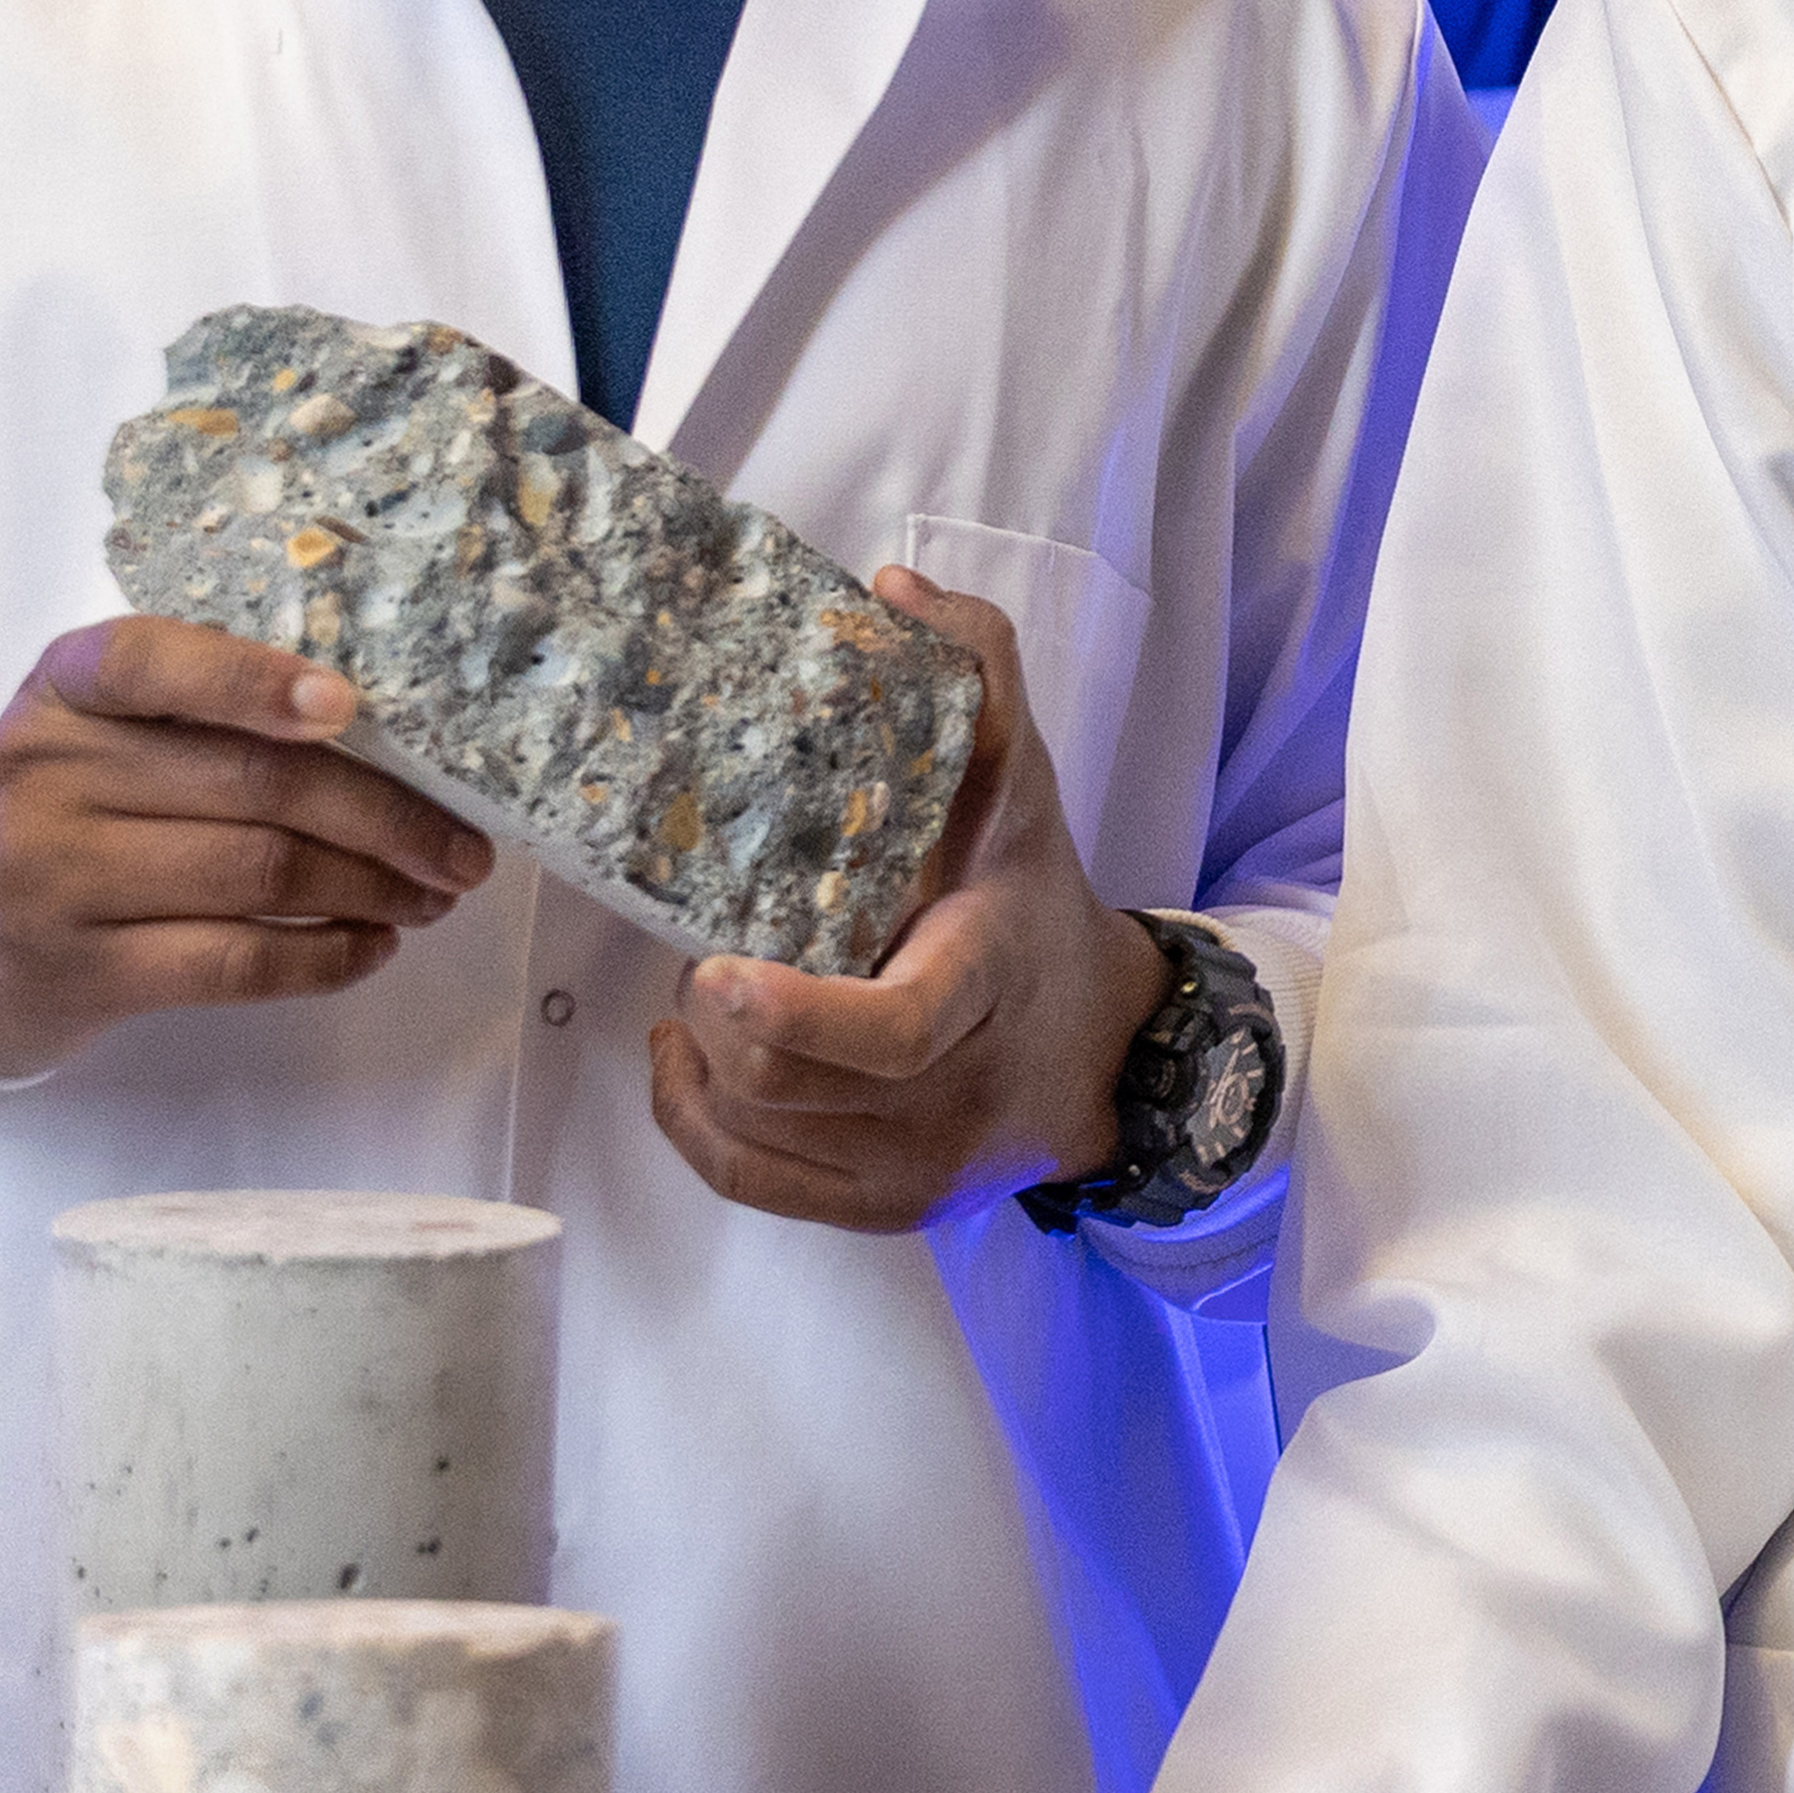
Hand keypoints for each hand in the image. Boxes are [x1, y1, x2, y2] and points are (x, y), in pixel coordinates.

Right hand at [0, 616, 490, 1078]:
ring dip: (372, 889)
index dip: (256, 681)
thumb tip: (387, 735)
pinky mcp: (81, 972)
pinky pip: (235, 963)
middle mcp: (50, 772)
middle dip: (385, 816)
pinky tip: (370, 947)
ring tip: (431, 897)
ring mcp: (57, 877)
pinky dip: (324, 957)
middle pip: (253, 782)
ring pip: (259, 874)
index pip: (156, 660)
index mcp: (66, 689)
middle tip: (462, 847)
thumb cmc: (61, 818)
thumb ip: (203, 717)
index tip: (350, 708)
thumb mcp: (97, 736)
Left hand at [648, 570, 1160, 1232]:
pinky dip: (696, 1123)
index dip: (793, 1015)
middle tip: (704, 958)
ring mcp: (918, 1165)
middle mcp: (954, 1094)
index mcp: (987, 986)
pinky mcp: (884, 1206)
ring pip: (761, 1136)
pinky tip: (689, 1062)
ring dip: (704, 1065)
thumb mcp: (1025, 787)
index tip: (716, 971)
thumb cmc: (1035, 903)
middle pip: (793, 1087)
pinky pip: (754, 1182)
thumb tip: (894, 586)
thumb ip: (979, 675)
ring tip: (701, 1001)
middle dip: (721, 1023)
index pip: (892, 1033)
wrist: (1103, 1051)